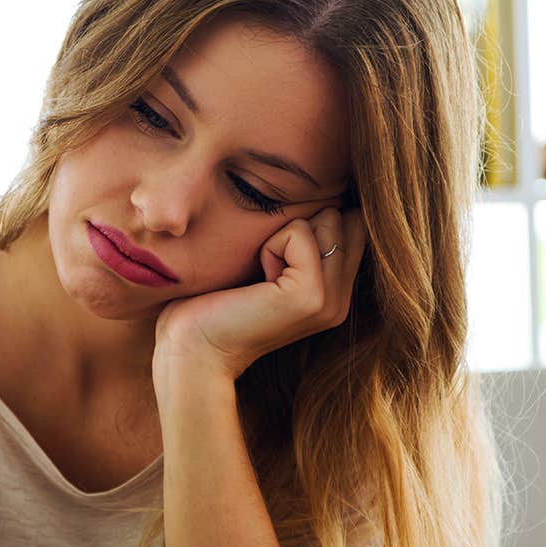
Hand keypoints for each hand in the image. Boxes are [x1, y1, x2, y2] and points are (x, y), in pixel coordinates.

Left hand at [154, 207, 366, 383]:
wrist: (193, 350)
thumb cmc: (214, 304)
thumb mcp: (268, 268)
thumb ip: (301, 244)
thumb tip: (319, 196)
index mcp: (335, 295)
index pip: (352, 225)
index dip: (312, 223)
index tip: (274, 257)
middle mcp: (340, 301)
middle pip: (344, 218)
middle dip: (299, 226)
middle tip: (265, 266)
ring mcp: (330, 301)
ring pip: (327, 220)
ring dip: (283, 234)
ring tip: (261, 273)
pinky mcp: (311, 296)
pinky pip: (300, 233)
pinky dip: (271, 245)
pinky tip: (257, 277)